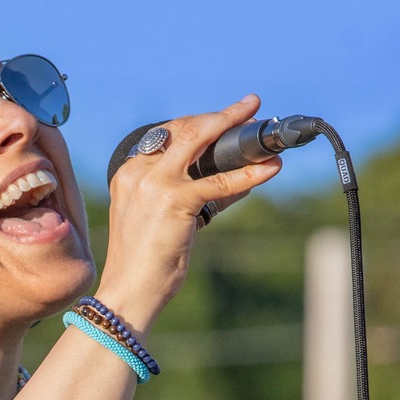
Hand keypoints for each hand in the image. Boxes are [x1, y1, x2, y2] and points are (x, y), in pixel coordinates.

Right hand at [93, 95, 283, 331]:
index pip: (167, 135)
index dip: (199, 123)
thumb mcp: (165, 221)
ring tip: (260, 124)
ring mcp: (155, 183)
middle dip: (220, 115)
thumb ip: (194, 195)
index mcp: (129, 174)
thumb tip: (238, 179)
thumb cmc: (146, 264)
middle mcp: (138, 172)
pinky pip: (220, 181)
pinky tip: (270, 168)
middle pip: (183, 129)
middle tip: (249, 106)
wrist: (129, 292)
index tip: (223, 119)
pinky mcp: (175, 200)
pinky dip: (249, 173)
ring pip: (200, 141)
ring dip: (234, 127)